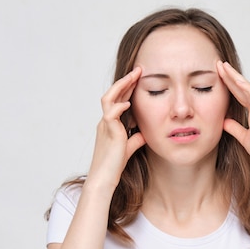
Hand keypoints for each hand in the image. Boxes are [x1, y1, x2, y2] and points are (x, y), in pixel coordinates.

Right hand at [86, 67, 145, 190]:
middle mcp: (105, 122)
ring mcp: (105, 126)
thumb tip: (145, 132)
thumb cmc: (115, 165)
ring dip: (121, 87)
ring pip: (108, 99)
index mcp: (109, 123)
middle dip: (126, 81)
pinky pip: (111, 114)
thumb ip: (136, 138)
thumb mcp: (129, 148)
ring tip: (133, 77)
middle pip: (112, 94)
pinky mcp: (108, 133)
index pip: (118, 100)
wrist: (104, 178)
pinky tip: (129, 104)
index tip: (139, 78)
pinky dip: (119, 107)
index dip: (127, 88)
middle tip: (138, 70)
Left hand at [217, 61, 249, 175]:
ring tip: (222, 66)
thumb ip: (235, 127)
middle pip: (243, 88)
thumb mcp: (244, 138)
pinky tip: (234, 79)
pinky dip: (244, 87)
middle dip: (230, 75)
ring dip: (234, 77)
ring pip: (247, 88)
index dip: (230, 84)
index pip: (241, 94)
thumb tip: (224, 120)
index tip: (219, 74)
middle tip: (218, 64)